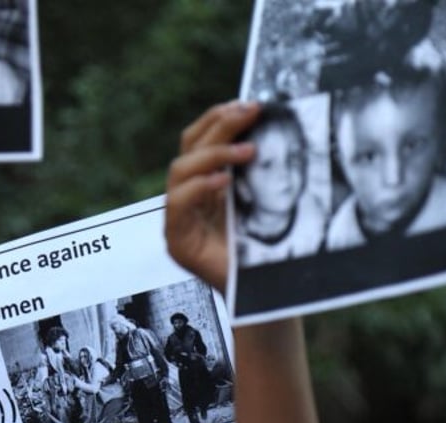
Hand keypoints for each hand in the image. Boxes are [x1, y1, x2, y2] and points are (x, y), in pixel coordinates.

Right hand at [165, 101, 259, 290]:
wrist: (266, 295)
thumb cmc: (267, 250)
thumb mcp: (264, 198)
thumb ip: (257, 168)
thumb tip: (268, 122)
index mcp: (206, 186)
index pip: (199, 140)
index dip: (218, 118)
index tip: (249, 104)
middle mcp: (188, 200)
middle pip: (188, 149)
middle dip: (219, 127)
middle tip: (250, 113)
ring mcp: (179, 221)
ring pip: (179, 171)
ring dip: (213, 155)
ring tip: (248, 152)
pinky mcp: (178, 243)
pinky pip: (177, 205)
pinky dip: (198, 188)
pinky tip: (224, 182)